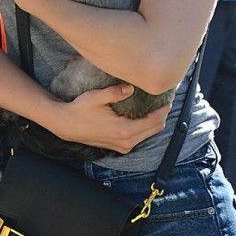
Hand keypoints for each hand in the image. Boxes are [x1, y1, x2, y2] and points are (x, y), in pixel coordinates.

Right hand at [48, 84, 170, 153]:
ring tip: (157, 107)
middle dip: (162, 115)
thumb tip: (131, 88)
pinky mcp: (119, 147)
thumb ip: (115, 92)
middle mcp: (126, 141)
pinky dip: (145, 127)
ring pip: (148, 134)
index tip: (168, 99)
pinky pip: (139, 137)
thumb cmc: (80, 110)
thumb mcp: (96, 97)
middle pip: (155, 129)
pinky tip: (144, 115)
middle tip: (165, 101)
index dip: (163, 110)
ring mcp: (123, 146)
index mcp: (124, 130)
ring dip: (155, 122)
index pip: (153, 121)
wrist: (66, 126)